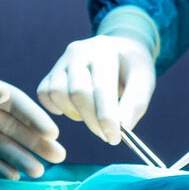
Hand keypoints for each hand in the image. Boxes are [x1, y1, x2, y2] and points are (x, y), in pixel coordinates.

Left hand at [0, 52, 65, 179]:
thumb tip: (2, 95)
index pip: (16, 104)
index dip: (35, 118)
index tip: (53, 133)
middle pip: (15, 127)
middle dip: (37, 141)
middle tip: (60, 157)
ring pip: (1, 145)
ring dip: (21, 157)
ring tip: (40, 172)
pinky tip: (13, 176)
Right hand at [37, 35, 154, 144]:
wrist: (119, 50)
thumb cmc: (132, 69)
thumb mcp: (144, 81)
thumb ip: (136, 103)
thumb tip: (124, 127)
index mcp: (105, 51)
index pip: (101, 87)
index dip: (106, 116)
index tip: (114, 138)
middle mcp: (80, 51)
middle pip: (77, 92)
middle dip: (92, 120)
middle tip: (107, 136)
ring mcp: (63, 60)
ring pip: (57, 92)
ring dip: (75, 113)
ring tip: (92, 116)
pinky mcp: (52, 71)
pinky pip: (44, 93)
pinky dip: (55, 107)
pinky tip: (74, 110)